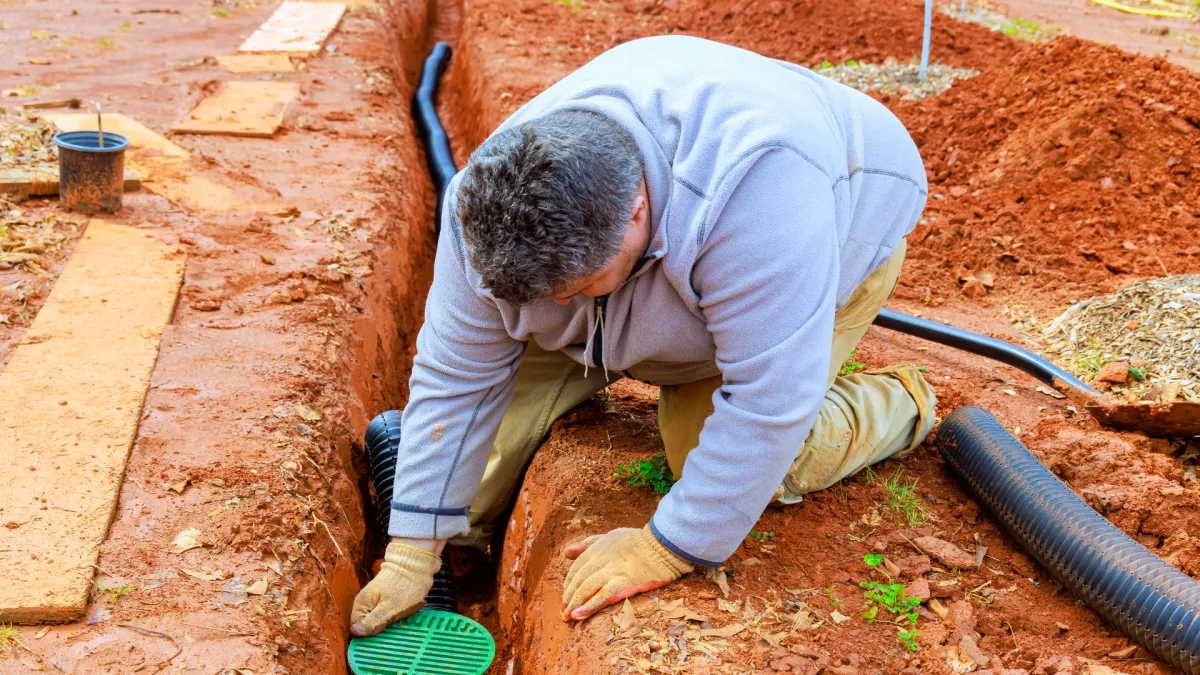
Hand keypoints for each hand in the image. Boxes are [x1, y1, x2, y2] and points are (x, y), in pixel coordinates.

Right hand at [350, 539, 441, 635]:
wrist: (416, 565)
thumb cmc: (403, 587)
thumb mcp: (389, 608)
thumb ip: (373, 622)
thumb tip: (355, 633)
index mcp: (361, 605)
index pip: (358, 630)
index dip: (369, 637)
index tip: (383, 636)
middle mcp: (365, 604)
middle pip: (369, 627)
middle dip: (383, 630)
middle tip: (396, 625)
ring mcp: (375, 602)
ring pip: (380, 622)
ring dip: (392, 623)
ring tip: (404, 616)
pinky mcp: (386, 600)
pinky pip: (388, 615)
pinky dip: (397, 616)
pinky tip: (406, 613)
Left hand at [561, 525, 693, 621]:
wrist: (663, 545)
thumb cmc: (638, 541)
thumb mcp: (609, 536)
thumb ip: (588, 544)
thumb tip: (566, 553)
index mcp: (597, 549)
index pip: (576, 569)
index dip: (568, 585)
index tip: (565, 598)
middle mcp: (601, 559)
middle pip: (578, 580)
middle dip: (568, 598)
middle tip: (562, 613)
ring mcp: (612, 571)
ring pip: (586, 588)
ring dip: (574, 604)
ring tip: (568, 617)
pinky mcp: (624, 581)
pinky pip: (603, 595)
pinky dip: (590, 605)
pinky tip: (580, 614)